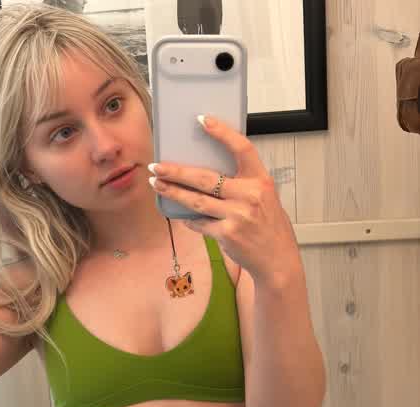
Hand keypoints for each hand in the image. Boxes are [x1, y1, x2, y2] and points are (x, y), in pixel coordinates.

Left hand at [148, 115, 302, 286]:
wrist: (277, 258)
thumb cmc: (269, 226)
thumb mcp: (264, 197)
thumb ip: (243, 183)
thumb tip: (207, 173)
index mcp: (260, 180)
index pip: (242, 148)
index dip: (222, 133)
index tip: (202, 120)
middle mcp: (250, 195)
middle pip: (205, 178)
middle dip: (176, 171)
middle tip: (157, 166)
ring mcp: (238, 215)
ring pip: (196, 201)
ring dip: (173, 192)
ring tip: (157, 185)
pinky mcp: (227, 234)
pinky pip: (200, 223)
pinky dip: (189, 219)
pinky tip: (181, 214)